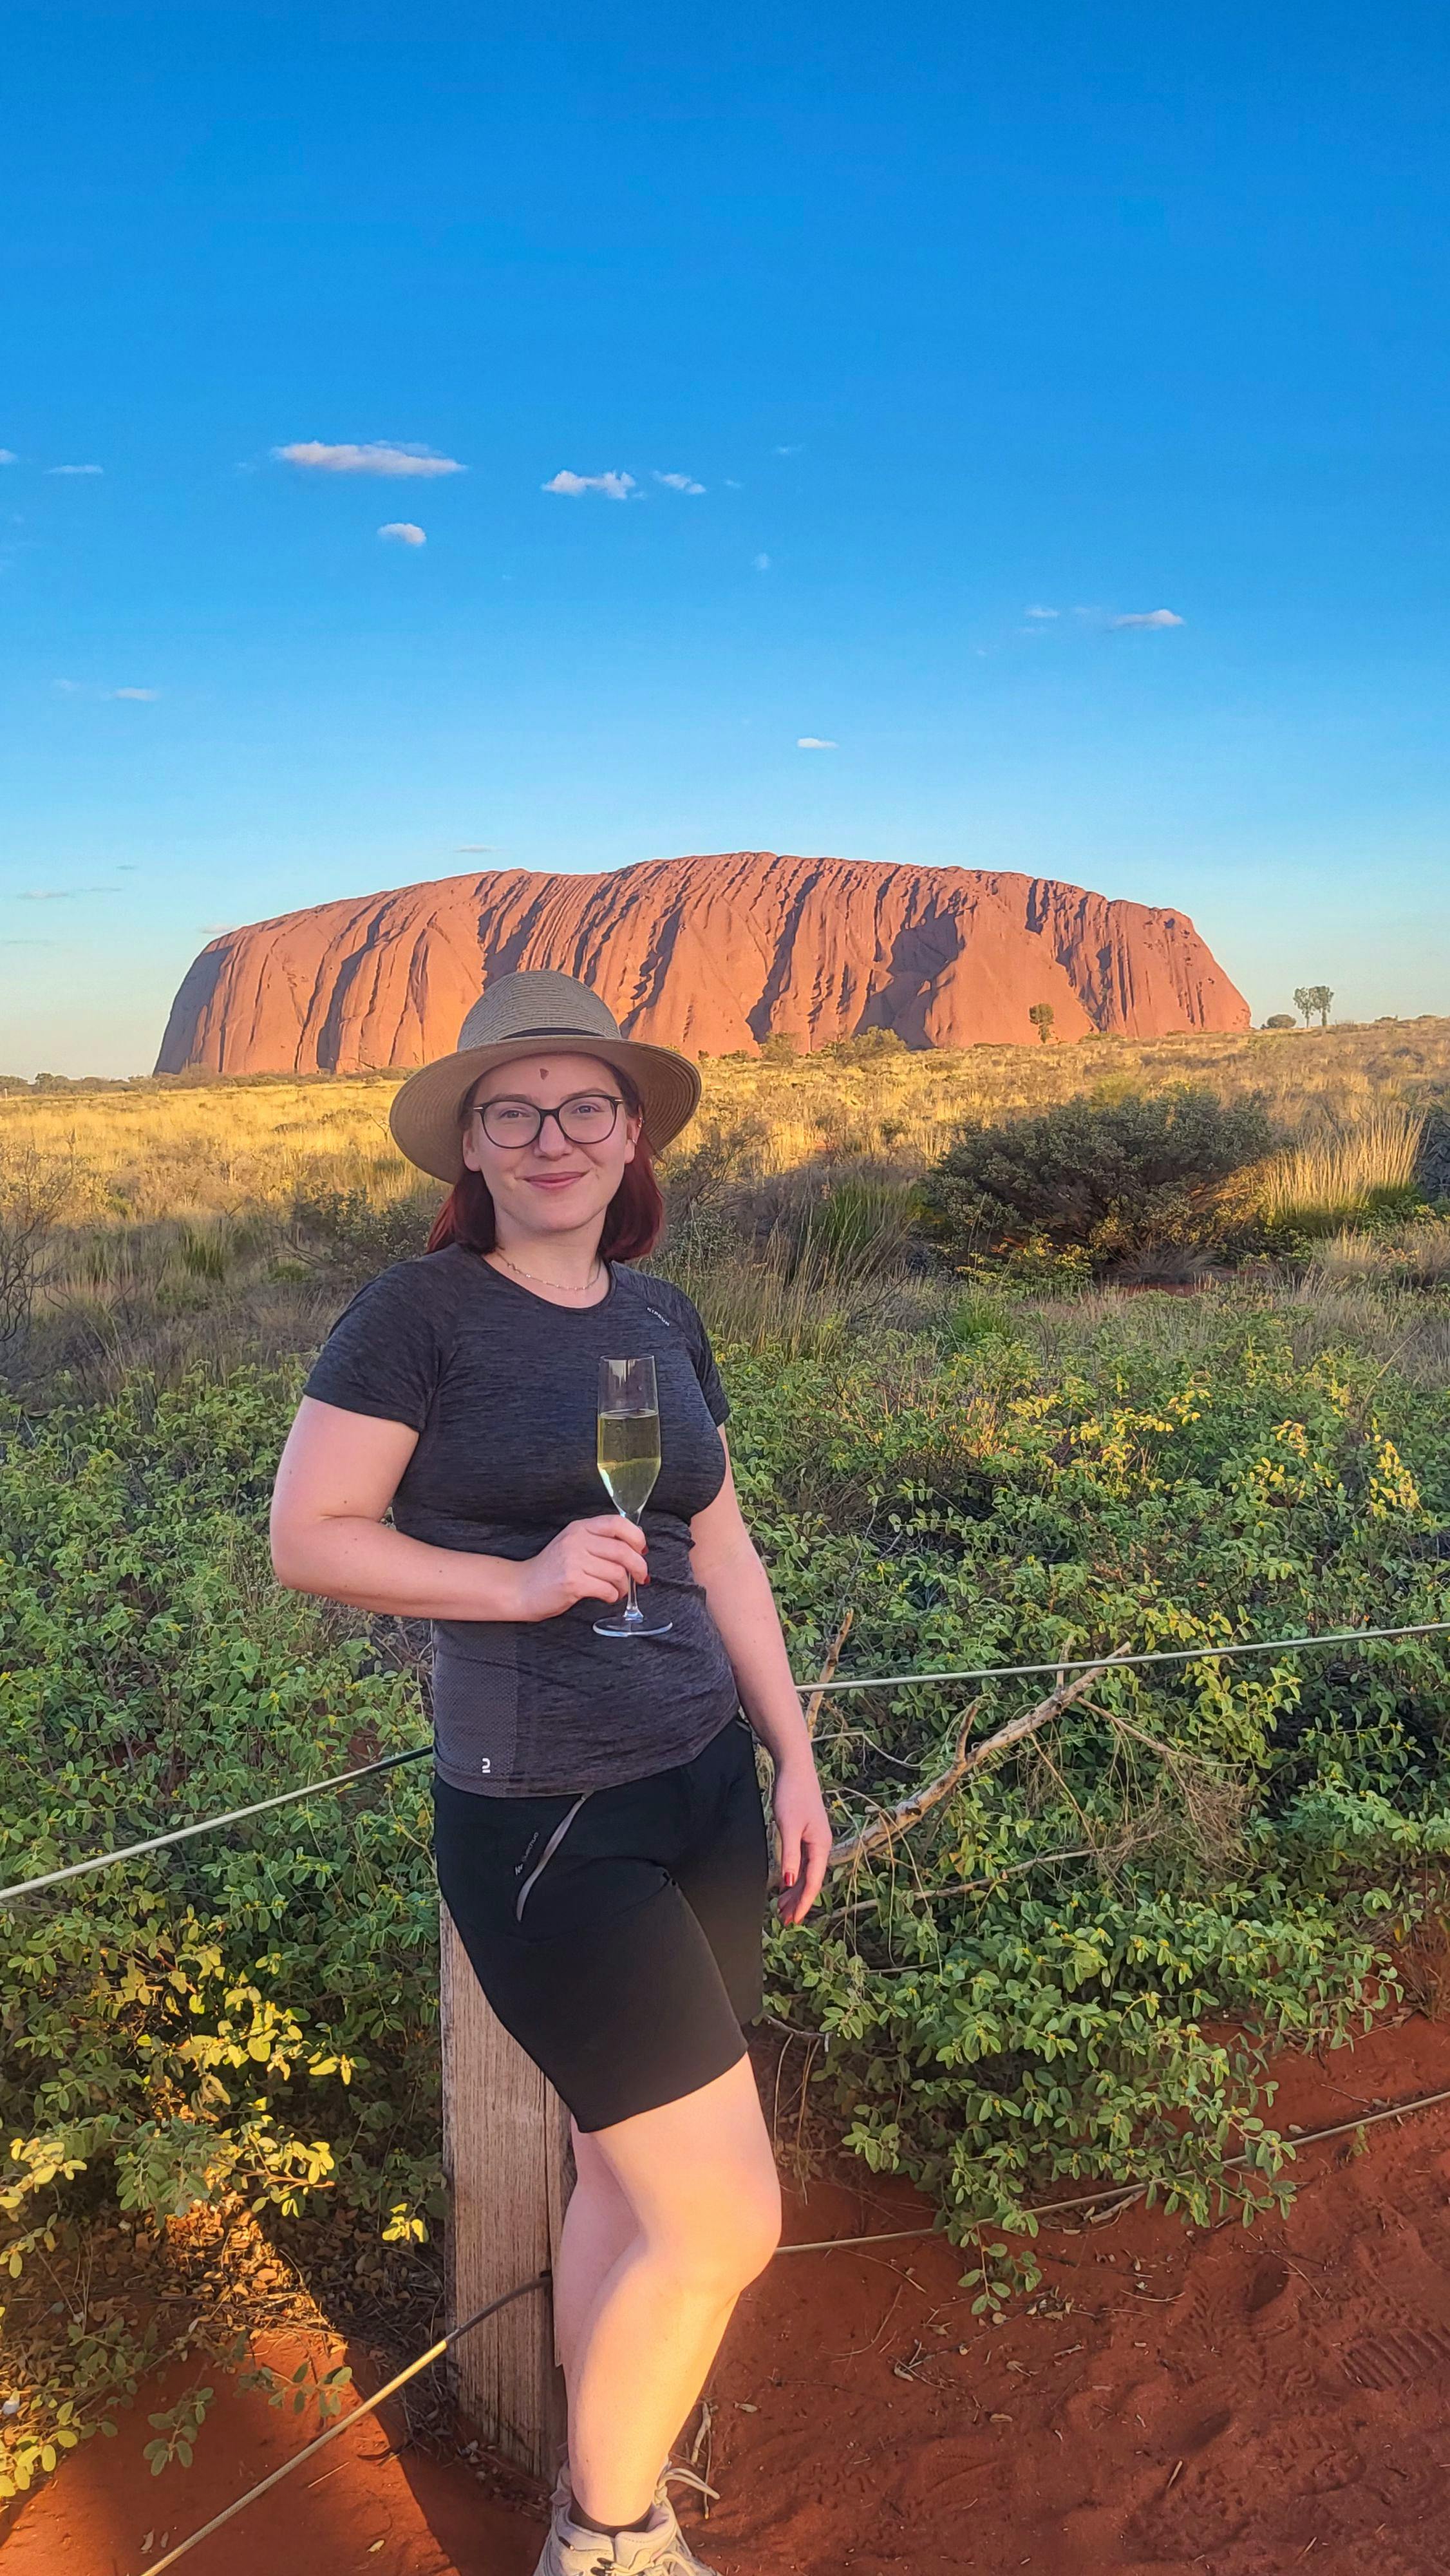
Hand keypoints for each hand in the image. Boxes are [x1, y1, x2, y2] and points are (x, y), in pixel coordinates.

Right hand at [513, 1515, 648, 1621]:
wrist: (522, 1588)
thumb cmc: (552, 1569)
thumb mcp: (573, 1545)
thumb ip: (599, 1542)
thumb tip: (636, 1549)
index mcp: (580, 1528)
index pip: (618, 1523)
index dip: (636, 1537)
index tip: (641, 1550)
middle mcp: (577, 1540)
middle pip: (623, 1551)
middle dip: (639, 1567)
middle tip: (640, 1577)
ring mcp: (574, 1561)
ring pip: (617, 1572)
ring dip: (623, 1586)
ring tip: (618, 1590)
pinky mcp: (573, 1582)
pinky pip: (607, 1589)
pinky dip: (612, 1596)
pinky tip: (607, 1596)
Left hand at [772, 1759, 833, 1924]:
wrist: (794, 1768)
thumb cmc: (792, 1794)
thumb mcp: (788, 1827)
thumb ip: (790, 1856)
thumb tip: (789, 1883)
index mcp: (821, 1845)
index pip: (813, 1881)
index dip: (804, 1902)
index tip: (794, 1919)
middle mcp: (821, 1845)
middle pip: (811, 1880)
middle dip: (799, 1901)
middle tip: (784, 1920)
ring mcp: (815, 1839)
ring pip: (807, 1872)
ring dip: (795, 1891)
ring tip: (782, 1908)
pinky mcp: (807, 1834)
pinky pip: (803, 1863)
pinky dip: (794, 1876)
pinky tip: (786, 1884)